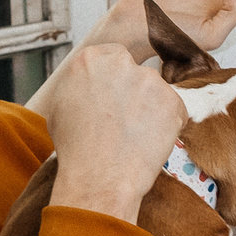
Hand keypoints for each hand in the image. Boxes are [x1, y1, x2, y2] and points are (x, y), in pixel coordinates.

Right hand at [44, 44, 186, 220]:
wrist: (99, 177)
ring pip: (156, 93)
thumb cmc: (76, 149)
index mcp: (91, 59)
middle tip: (125, 121)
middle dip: (134, 94)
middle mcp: (122, 63)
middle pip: (136, 74)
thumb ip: (79, 86)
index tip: (114, 99)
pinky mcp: (173, 101)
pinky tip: (148, 143)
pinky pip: (175, 111)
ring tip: (134, 137)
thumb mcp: (60, 106)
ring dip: (151, 110)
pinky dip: (167, 126)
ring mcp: (150, 81)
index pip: (113, 58)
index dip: (116, 82)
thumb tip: (89, 85)